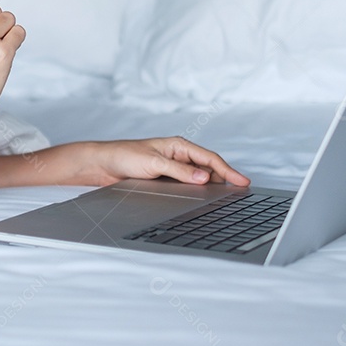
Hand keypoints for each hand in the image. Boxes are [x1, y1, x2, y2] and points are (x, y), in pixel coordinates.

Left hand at [73, 137, 249, 187]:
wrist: (103, 164)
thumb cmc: (124, 156)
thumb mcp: (153, 163)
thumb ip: (179, 171)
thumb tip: (203, 177)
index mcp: (178, 146)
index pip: (209, 158)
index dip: (228, 170)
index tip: (242, 181)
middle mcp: (178, 156)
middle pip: (208, 169)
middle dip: (224, 179)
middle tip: (240, 193)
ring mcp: (173, 168)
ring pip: (199, 178)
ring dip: (211, 187)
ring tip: (226, 198)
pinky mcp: (166, 179)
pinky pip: (188, 185)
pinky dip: (197, 191)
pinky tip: (203, 199)